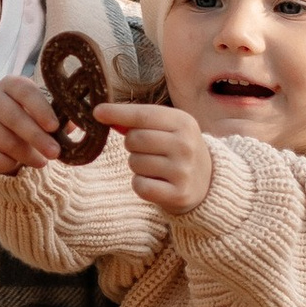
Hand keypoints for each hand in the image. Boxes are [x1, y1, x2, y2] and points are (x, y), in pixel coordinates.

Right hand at [0, 74, 64, 176]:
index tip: (54, 127)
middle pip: (13, 116)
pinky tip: (16, 165)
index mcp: (11, 84)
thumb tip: (77, 122)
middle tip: (54, 153)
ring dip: (24, 154)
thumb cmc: (30, 122)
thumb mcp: (45, 115)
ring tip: (41, 162)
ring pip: (2, 139)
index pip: (25, 91)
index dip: (40, 109)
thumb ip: (60, 117)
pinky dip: (5, 163)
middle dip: (36, 137)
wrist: (1, 138)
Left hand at [103, 100, 212, 214]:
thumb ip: (138, 120)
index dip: (117, 113)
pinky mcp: (178, 194)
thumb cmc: (178, 149)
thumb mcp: (168, 128)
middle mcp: (185, 145)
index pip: (142, 115)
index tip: (97, 112)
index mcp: (183, 122)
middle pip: (134, 140)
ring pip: (134, 163)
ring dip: (137, 166)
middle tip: (147, 150)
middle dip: (131, 145)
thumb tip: (103, 114)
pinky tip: (156, 183)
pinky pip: (140, 186)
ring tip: (156, 167)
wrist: (208, 182)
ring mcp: (183, 171)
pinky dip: (141, 184)